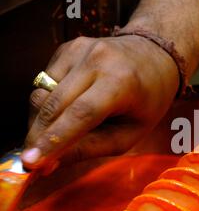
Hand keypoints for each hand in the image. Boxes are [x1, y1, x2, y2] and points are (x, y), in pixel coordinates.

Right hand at [22, 35, 178, 170]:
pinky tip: (66, 107)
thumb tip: (50, 164)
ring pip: (42, 92)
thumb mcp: (130, 134)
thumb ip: (91, 148)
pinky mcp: (68, 47)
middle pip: (54, 103)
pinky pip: (45, 80)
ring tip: (53, 134)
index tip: (31, 162)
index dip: (54, 140)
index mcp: (122, 82)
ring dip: (41, 119)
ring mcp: (81, 49)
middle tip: (32, 160)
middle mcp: (98, 60)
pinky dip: (48, 100)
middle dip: (38, 135)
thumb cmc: (148, 102)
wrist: (154, 56)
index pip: (81, 113)